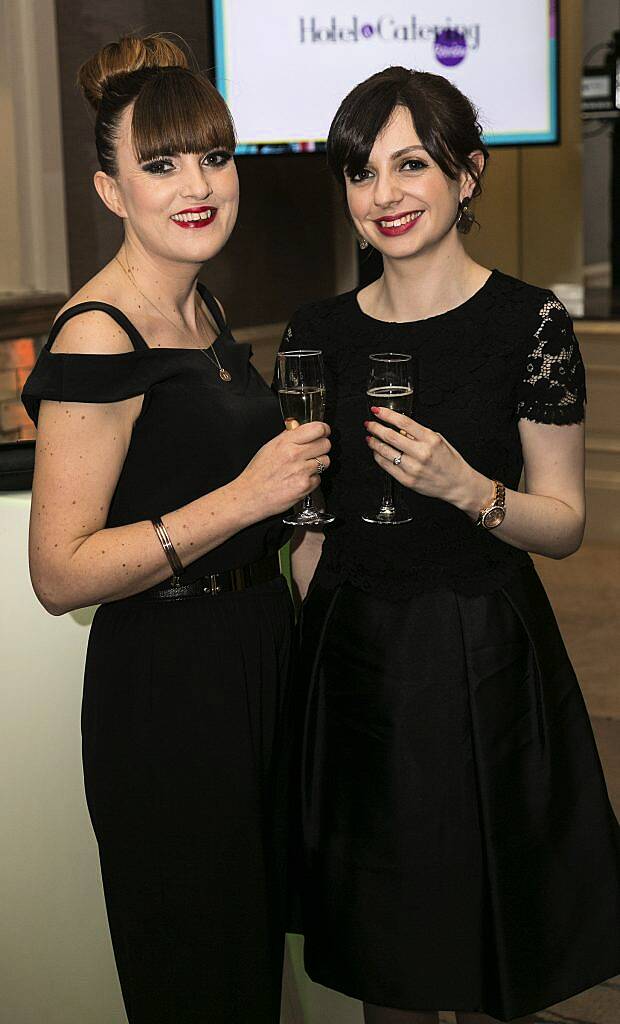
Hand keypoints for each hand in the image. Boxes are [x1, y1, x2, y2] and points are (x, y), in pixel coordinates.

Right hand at [236, 422, 330, 518]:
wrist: (250, 496)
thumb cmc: (257, 473)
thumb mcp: (269, 447)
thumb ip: (287, 436)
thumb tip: (300, 426)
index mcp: (285, 442)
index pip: (317, 428)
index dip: (324, 430)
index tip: (324, 432)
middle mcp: (295, 454)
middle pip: (326, 444)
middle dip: (321, 448)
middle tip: (312, 452)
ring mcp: (302, 470)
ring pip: (325, 461)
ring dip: (318, 464)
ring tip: (303, 468)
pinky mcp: (305, 485)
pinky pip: (319, 478)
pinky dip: (312, 480)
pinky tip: (298, 480)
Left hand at [365, 406, 491, 514]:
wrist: (457, 484)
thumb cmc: (449, 461)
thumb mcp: (438, 440)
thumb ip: (418, 434)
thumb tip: (399, 429)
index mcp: (430, 439)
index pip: (403, 422)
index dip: (387, 414)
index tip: (377, 411)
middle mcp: (421, 453)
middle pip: (390, 436)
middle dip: (375, 427)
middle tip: (368, 423)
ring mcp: (412, 468)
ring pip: (385, 452)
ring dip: (374, 443)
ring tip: (370, 437)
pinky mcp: (406, 480)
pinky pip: (386, 466)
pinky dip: (379, 457)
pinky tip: (377, 452)